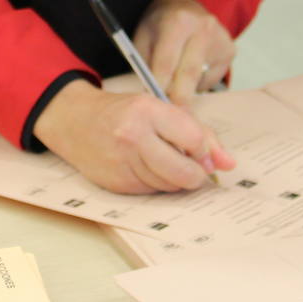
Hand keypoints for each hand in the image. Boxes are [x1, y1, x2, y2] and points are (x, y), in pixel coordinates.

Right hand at [32, 79, 235, 193]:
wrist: (75, 121)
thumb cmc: (124, 113)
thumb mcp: (160, 109)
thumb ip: (199, 133)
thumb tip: (228, 164)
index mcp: (147, 110)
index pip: (194, 138)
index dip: (204, 149)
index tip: (201, 150)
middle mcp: (133, 137)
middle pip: (184, 172)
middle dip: (195, 174)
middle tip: (194, 168)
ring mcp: (122, 163)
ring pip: (170, 186)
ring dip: (175, 180)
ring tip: (164, 161)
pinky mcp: (116, 184)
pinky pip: (152, 192)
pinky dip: (157, 184)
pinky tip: (147, 169)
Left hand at [133, 0, 234, 103]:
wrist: (186, 5)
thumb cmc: (161, 23)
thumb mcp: (144, 35)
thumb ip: (145, 63)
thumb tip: (152, 94)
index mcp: (177, 22)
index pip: (167, 62)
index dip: (159, 87)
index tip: (154, 105)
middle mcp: (203, 29)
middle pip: (189, 74)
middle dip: (177, 98)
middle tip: (168, 115)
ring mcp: (220, 40)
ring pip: (201, 79)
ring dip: (187, 90)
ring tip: (175, 85)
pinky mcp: (230, 51)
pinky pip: (212, 78)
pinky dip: (199, 82)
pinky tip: (190, 70)